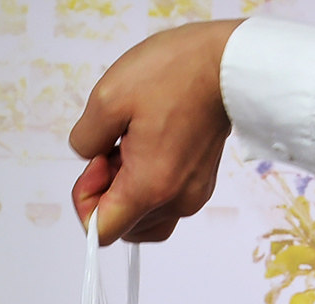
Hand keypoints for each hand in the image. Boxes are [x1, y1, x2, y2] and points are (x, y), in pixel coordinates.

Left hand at [69, 20, 240, 243]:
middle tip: (113, 147)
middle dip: (106, 192)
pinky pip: (163, 202)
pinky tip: (150, 145)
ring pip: (142, 218)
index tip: (96, 164)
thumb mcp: (107, 97)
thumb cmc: (176, 72)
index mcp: (150, 188)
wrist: (230, 60)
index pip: (101, 233)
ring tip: (132, 145)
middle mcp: (176, 202)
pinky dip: (147, 183)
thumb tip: (89, 158)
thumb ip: (84, 141)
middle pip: (122, 226)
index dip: (85, 203)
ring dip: (126, 189)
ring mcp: (192, 195)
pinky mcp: (201, 184)